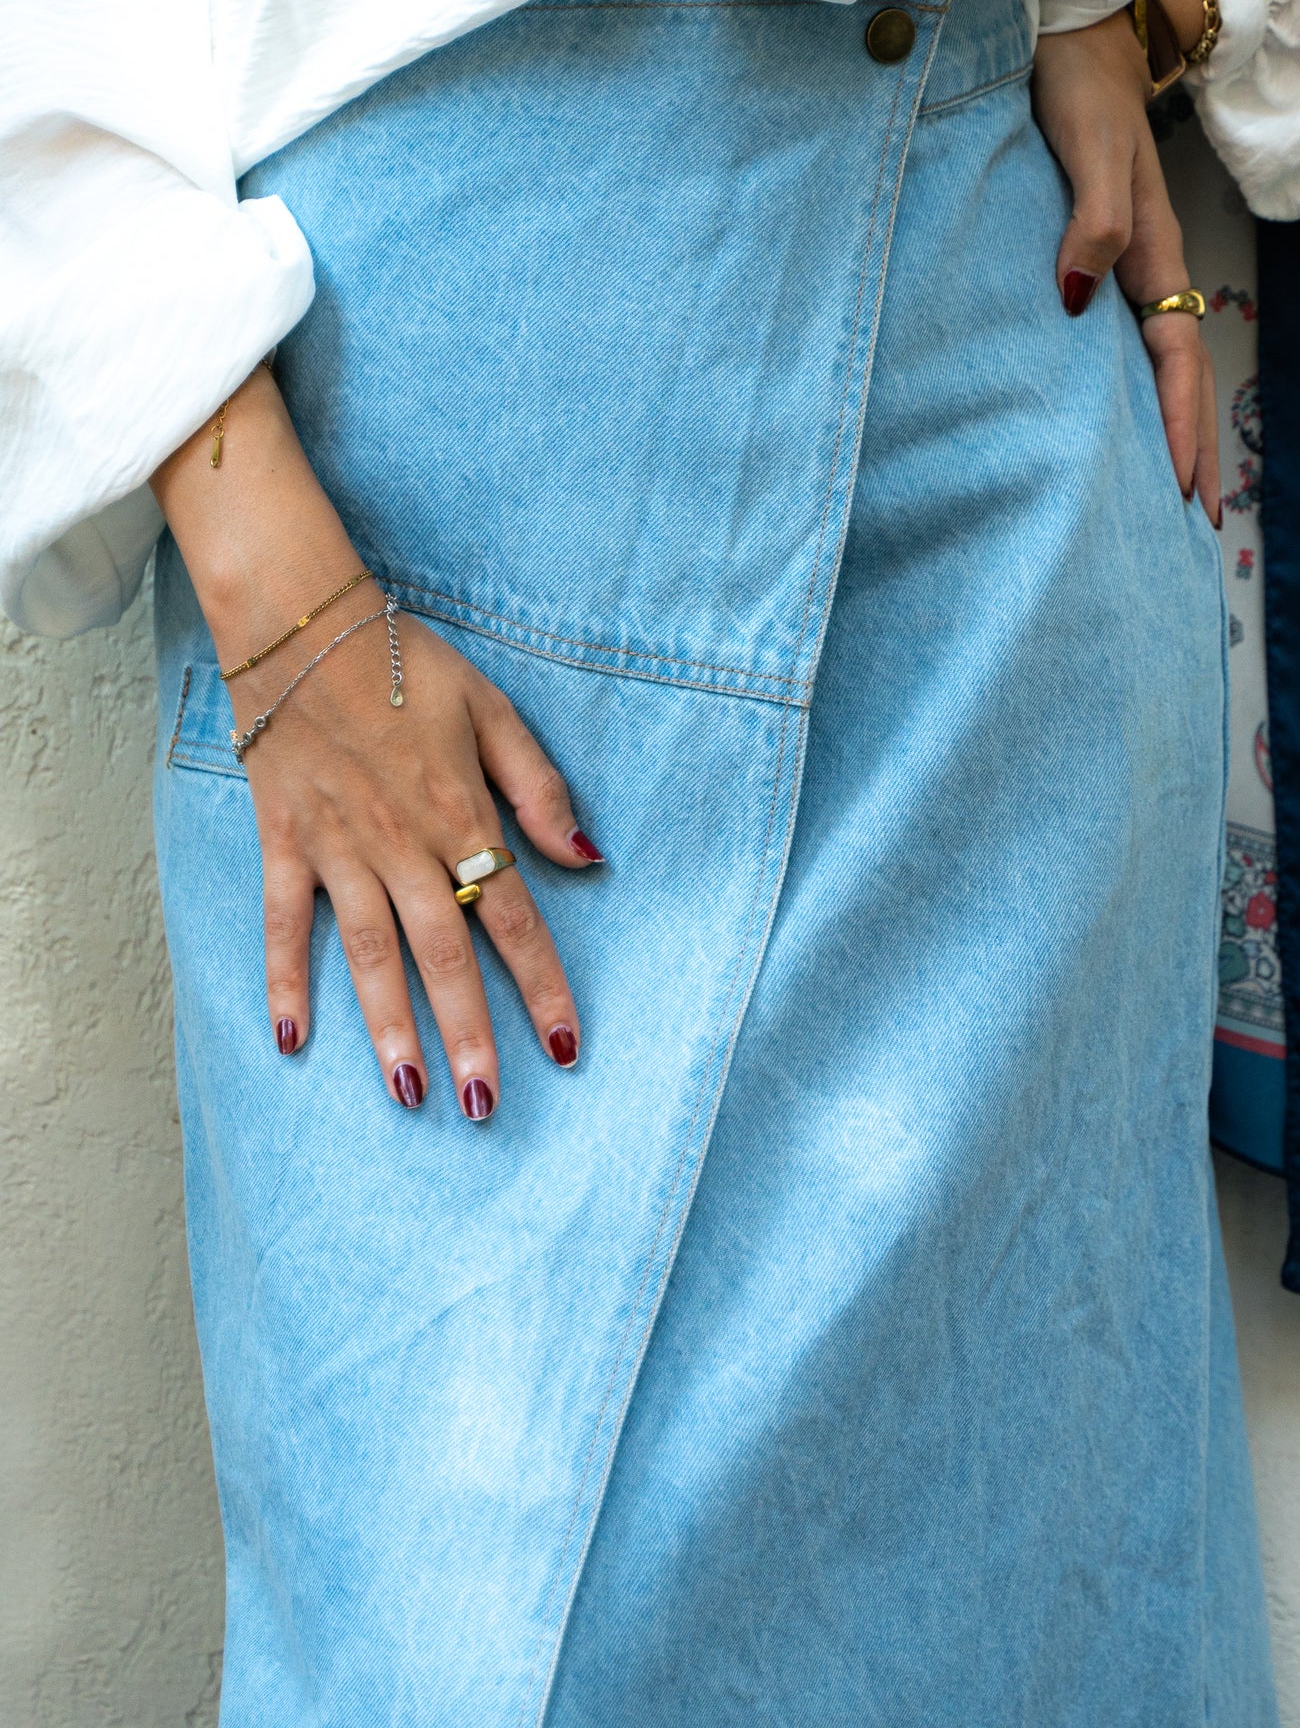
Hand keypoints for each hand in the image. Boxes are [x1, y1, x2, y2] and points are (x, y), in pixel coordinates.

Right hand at [152, 369, 600, 1116]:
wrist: (300, 621)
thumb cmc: (406, 663)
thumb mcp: (493, 711)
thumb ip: (540, 792)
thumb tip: (588, 860)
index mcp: (459, 813)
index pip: (513, 917)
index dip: (543, 985)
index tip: (567, 1047)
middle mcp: (401, 842)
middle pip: (443, 953)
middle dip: (468, 1033)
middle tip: (484, 1106)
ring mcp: (337, 846)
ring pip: (369, 951)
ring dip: (389, 1026)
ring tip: (410, 1093)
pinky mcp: (284, 840)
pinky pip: (284, 920)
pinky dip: (284, 978)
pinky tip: (293, 1039)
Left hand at [1031, 6, 1220, 525]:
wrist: (1080, 37)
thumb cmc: (1078, 90)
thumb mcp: (1087, 150)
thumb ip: (1089, 219)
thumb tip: (1079, 298)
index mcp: (1152, 254)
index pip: (1176, 361)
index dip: (1178, 427)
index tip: (1178, 489)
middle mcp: (1152, 269)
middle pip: (1184, 379)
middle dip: (1194, 450)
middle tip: (1197, 525)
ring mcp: (1135, 268)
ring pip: (1168, 367)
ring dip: (1181, 429)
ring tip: (1182, 493)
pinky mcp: (1110, 259)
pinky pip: (1140, 346)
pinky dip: (1151, 393)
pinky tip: (1135, 421)